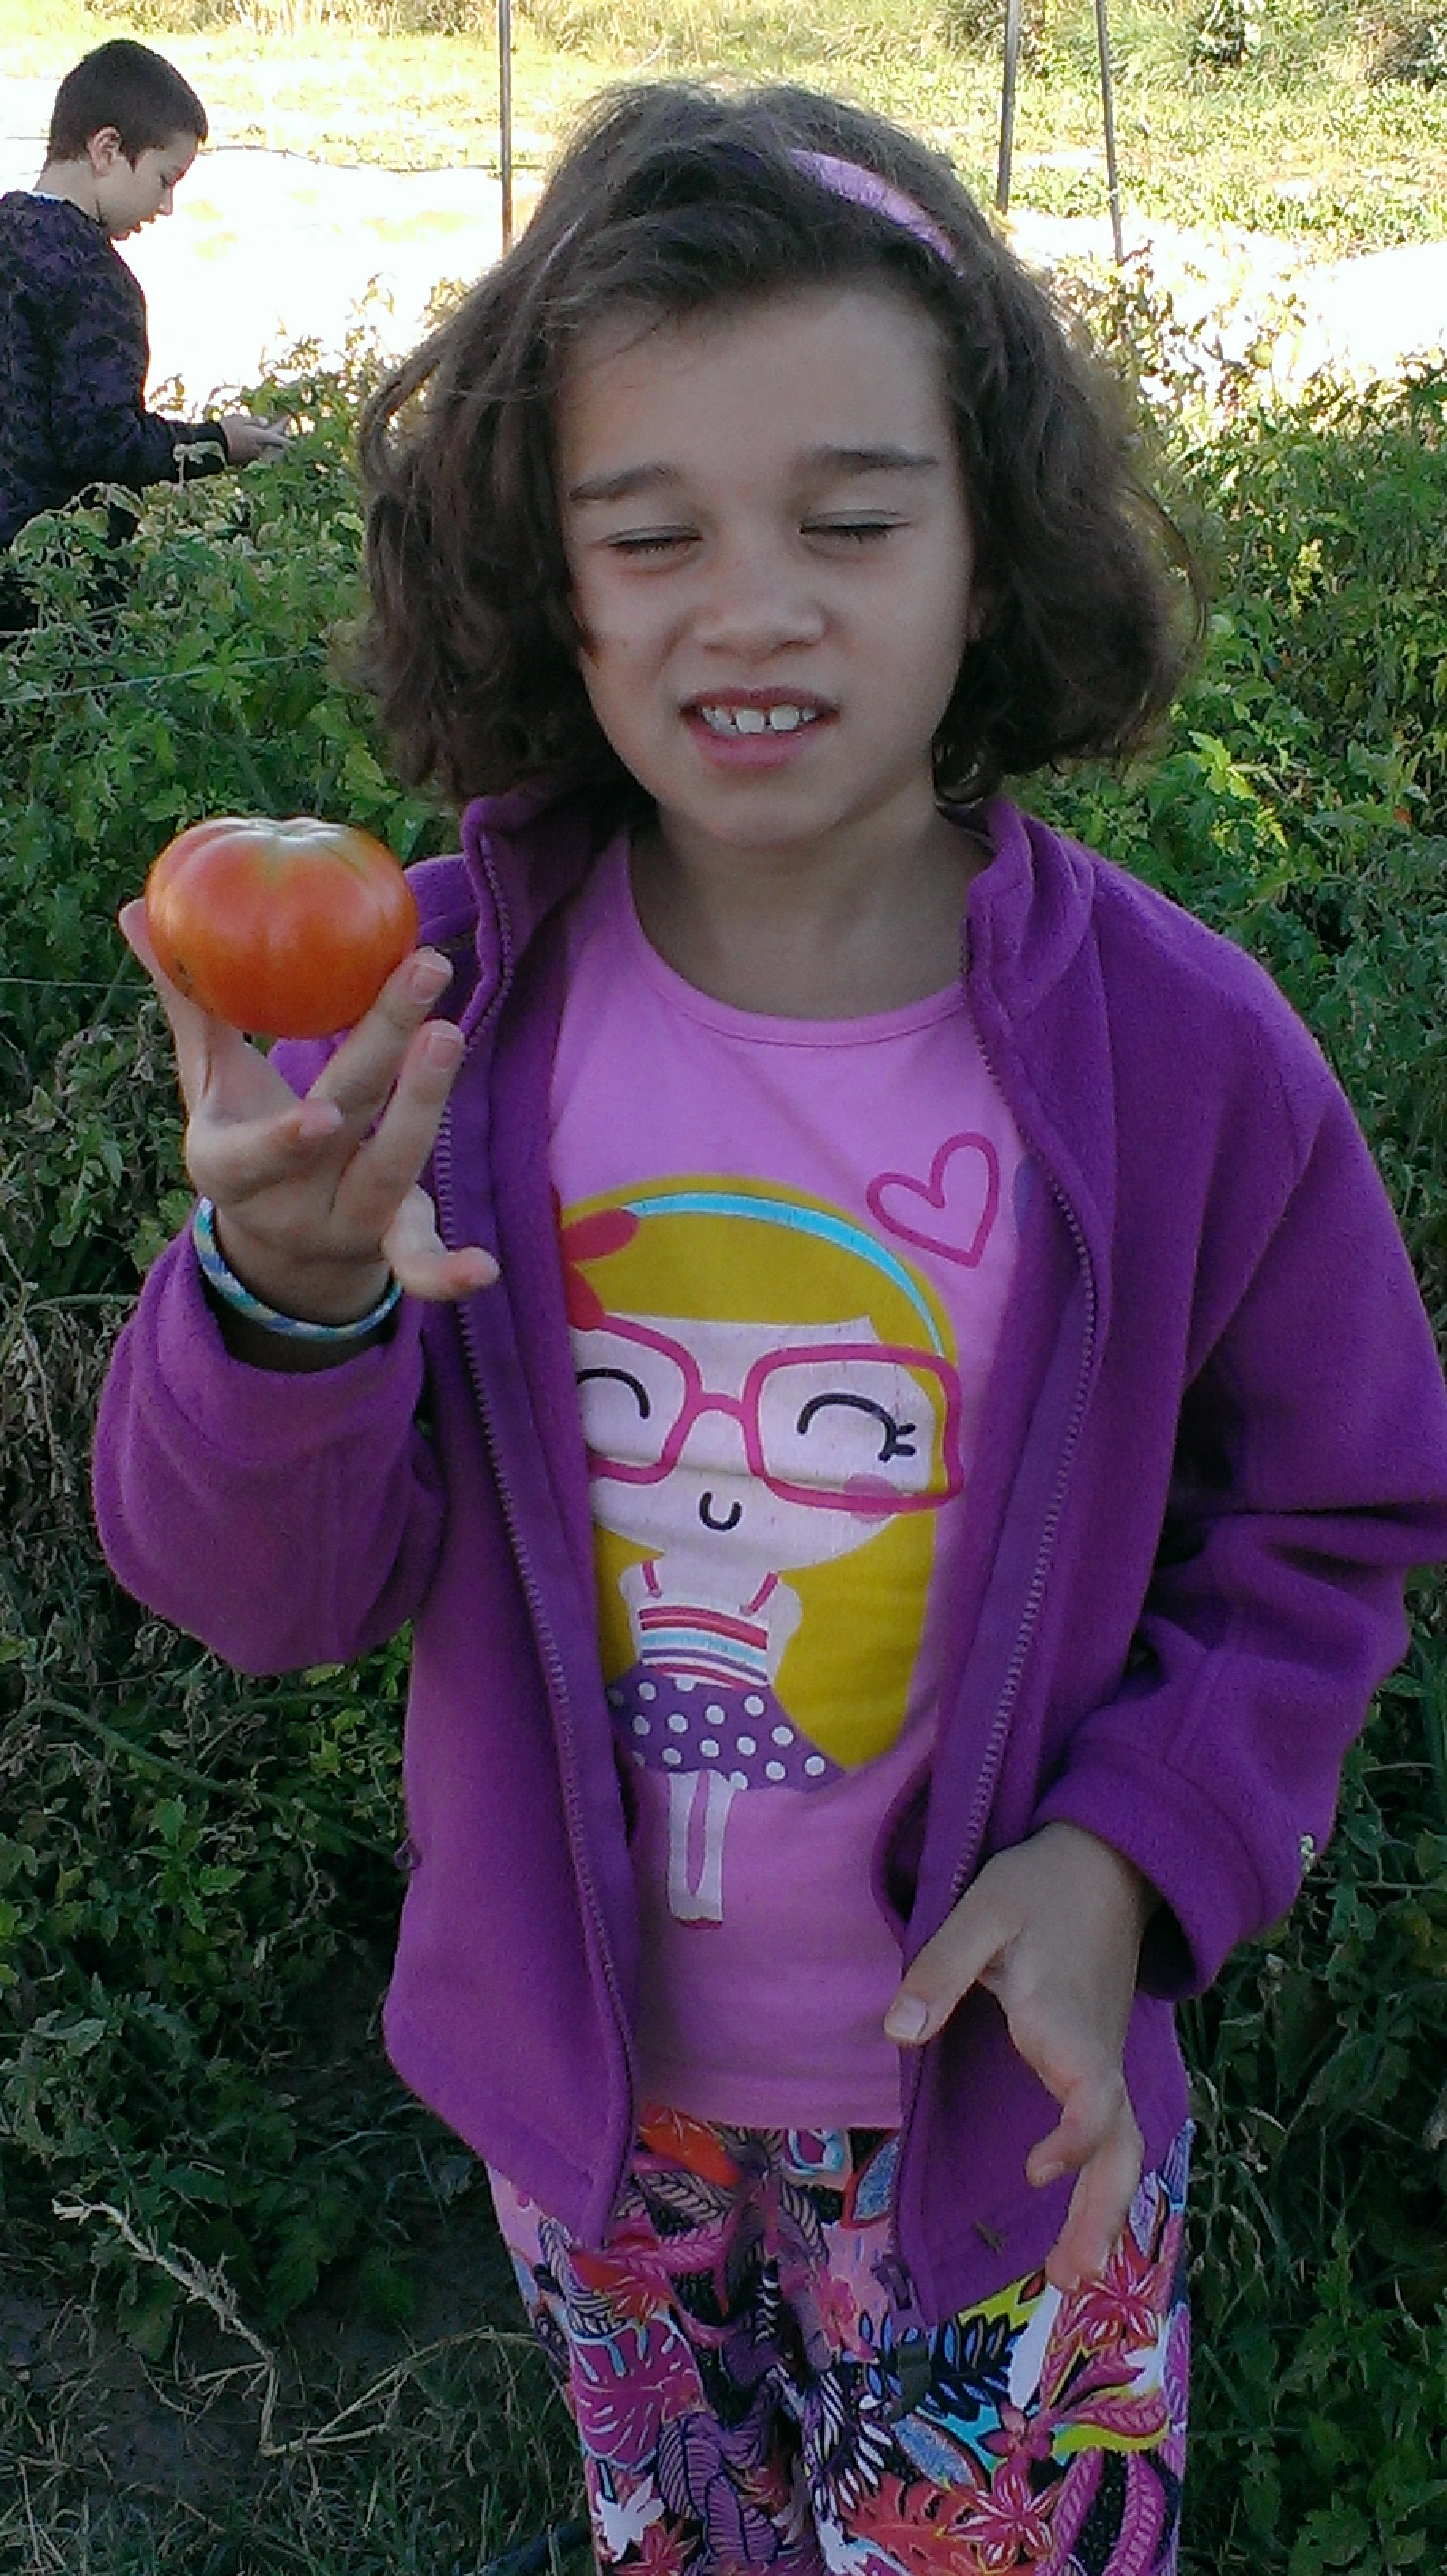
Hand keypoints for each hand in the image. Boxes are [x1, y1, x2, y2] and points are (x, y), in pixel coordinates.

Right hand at [120, 901, 497, 1324]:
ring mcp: (344, 1223)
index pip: (252, 1157)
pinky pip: (418, 1261)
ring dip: (426, 1102)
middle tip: (423, 974)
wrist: (275, 1234)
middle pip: (343, 1127)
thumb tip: (134, 909)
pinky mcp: (392, 1238)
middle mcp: (290, 1201)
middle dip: (383, 1053)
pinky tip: (485, 1269)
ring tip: (447, 1030)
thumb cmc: (243, 1129)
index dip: (284, 1143)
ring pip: (392, 1170)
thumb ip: (188, 1002)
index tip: (320, 1115)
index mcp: (230, 1167)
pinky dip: (448, 1272)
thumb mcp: (210, 1079)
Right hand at [219, 414, 288, 465]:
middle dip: (277, 437)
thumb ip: (255, 421)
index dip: (286, 440)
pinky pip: (255, 453)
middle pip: (273, 445)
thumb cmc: (227, 429)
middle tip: (279, 428)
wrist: (213, 445)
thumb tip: (267, 422)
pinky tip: (249, 440)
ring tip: (264, 432)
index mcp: (259, 437)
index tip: (295, 443)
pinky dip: (256, 447)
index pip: (277, 439)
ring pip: (264, 449)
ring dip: (266, 442)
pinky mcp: (245, 461)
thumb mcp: (241, 420)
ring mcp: (252, 456)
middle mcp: (259, 449)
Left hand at [884, 1821, 1153, 2290]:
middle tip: (1069, 2278)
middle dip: (1101, 2211)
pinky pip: (1113, 2131)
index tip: (1037, 2171)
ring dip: (1104, 2209)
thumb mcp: (982, 1910)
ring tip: (1071, 2272)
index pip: (1093, 2095)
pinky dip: (1102, 2179)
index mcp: (1066, 2019)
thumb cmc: (1039, 1885)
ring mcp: (1104, 2058)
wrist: (1108, 1861)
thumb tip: (899, 2034)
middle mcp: (1095, 2051)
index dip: (1075, 2139)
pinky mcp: (1100, 2059)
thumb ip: (941, 1969)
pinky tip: (1079, 2216)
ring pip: (1123, 2146)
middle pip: (1120, 2145)